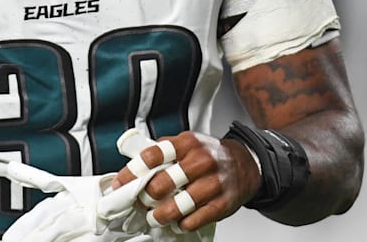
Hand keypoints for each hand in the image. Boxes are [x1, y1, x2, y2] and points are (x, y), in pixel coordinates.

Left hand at [110, 131, 261, 231]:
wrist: (246, 164)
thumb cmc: (210, 155)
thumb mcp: (186, 143)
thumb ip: (161, 151)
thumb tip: (131, 162)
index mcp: (187, 143)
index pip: (153, 155)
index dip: (132, 172)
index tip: (120, 184)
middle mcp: (201, 161)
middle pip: (162, 183)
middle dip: (146, 197)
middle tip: (140, 202)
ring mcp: (213, 183)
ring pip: (178, 205)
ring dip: (160, 215)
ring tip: (154, 216)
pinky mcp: (222, 203)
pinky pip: (194, 220)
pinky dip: (182, 224)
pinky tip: (178, 221)